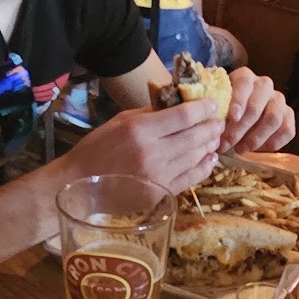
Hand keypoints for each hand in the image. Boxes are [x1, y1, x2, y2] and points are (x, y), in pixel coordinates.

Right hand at [62, 98, 222, 193]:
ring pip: (196, 157)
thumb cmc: (97, 149)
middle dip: (211, 127)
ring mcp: (159, 176)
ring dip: (209, 145)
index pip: (183, 115)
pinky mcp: (161, 194)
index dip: (202, 108)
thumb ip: (150, 114)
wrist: (80, 186)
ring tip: (215, 138)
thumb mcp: (120, 121)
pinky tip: (209, 159)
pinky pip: (191, 178)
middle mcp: (153, 152)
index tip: (212, 104)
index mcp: (141, 130)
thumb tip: (178, 106)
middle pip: (194, 136)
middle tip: (218, 122)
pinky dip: (204, 167)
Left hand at [220, 67, 295, 153]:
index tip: (232, 118)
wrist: (237, 119)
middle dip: (241, 128)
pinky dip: (272, 143)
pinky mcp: (288, 115)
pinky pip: (287, 130)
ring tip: (240, 149)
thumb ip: (215, 113)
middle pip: (257, 106)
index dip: (238, 100)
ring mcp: (278, 100)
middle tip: (227, 144)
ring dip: (256, 138)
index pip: (244, 83)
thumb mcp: (216, 109)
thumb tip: (214, 128)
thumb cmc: (223, 112)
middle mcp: (264, 85)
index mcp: (244, 77)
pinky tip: (257, 150)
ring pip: (274, 119)